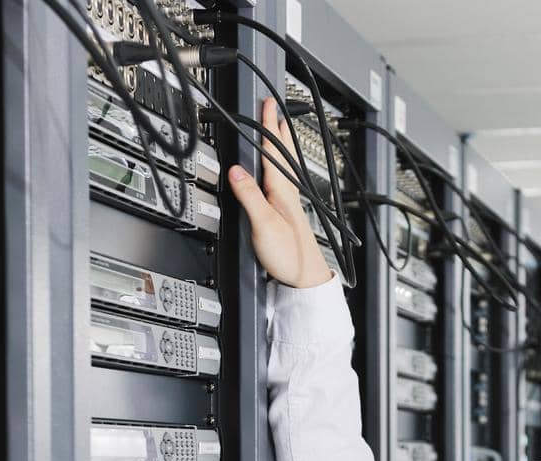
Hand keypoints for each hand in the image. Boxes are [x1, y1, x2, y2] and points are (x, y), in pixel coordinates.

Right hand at [227, 97, 334, 288]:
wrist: (305, 276)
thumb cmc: (288, 254)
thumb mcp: (262, 224)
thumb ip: (249, 196)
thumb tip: (235, 170)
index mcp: (282, 190)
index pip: (273, 151)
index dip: (269, 127)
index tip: (267, 106)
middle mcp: (289, 193)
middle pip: (283, 154)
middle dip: (278, 129)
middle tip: (275, 108)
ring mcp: (290, 202)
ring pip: (285, 165)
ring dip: (281, 145)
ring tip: (280, 130)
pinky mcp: (288, 213)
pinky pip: (284, 179)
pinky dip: (280, 166)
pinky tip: (280, 170)